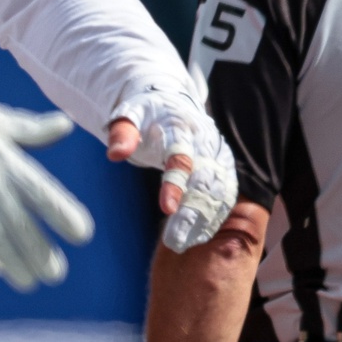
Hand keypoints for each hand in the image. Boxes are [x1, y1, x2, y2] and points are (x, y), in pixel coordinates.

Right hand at [0, 34, 94, 290]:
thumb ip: (31, 130)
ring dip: (12, 262)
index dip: (62, 213)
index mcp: (4, 158)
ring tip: (28, 282)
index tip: (82, 233)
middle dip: (39, 251)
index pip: (40, 191)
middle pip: (18, 223)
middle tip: (56, 273)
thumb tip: (65, 124)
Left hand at [107, 90, 237, 251]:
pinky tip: (202, 234)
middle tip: (176, 240)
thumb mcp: (129, 114)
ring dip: (206, 217)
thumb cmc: (145, 111)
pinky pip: (226, 192)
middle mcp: (204, 141)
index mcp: (180, 127)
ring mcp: (217, 153)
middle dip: (192, 211)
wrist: (170, 99)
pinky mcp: (223, 163)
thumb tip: (115, 154)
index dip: (175, 184)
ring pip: (219, 189)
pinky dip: (216, 213)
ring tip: (187, 242)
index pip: (180, 158)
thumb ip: (123, 132)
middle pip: (203, 180)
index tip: (167, 209)